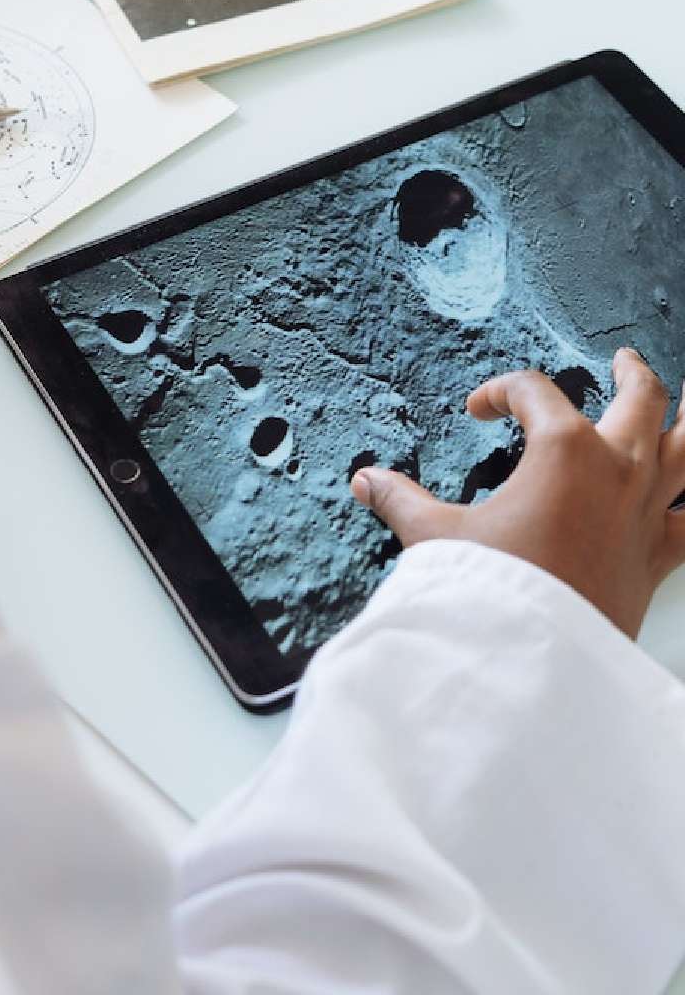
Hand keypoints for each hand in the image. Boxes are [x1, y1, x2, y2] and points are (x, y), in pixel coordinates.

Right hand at [351, 348, 684, 637]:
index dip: (500, 392)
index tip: (480, 411)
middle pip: (640, 396)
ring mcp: (645, 510)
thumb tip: (367, 481)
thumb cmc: (490, 592)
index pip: (533, 392)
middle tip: (622, 360)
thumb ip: (402, 500)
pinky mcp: (658, 556)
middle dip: (631, 371)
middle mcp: (616, 469)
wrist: (532, 662)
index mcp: (564, 449)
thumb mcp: (435, 537)